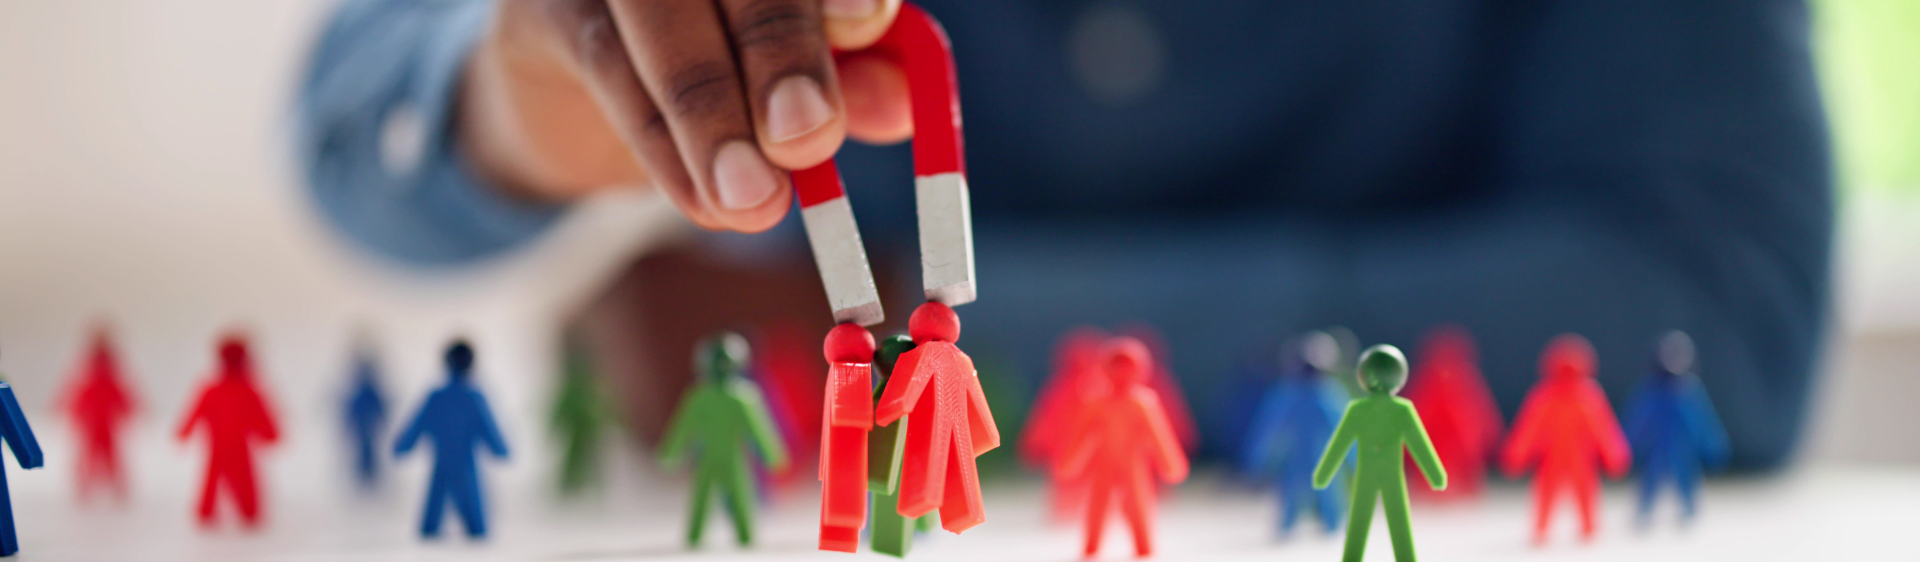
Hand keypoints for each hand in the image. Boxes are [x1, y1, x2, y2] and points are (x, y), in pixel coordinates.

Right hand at [459, 0, 916, 232]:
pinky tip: (704, 203)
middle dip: (781, 46)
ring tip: (756, 199)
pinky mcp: (549, 8)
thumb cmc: (720, 67)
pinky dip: (664, 146)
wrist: (582, 96)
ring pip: (663, 15)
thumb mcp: (799, 78)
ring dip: (713, 111)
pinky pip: (610, 68)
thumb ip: (855, 81)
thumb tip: (901, 105)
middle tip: (809, 136)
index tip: (868, 20)